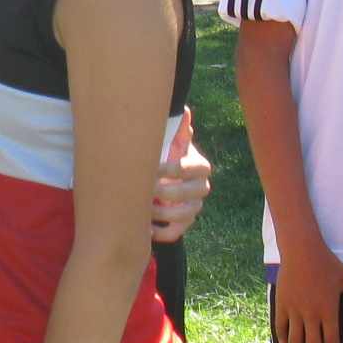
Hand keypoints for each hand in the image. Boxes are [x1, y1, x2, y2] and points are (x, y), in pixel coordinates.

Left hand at [150, 109, 210, 242]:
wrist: (160, 176)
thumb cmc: (163, 155)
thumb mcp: (169, 141)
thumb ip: (177, 129)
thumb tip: (183, 110)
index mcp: (198, 165)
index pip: (192, 168)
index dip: (172, 169)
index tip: (152, 168)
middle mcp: (200, 187)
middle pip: (191, 193)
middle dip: (167, 192)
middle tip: (145, 189)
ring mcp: (193, 207)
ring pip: (184, 215)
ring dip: (162, 212)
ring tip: (142, 207)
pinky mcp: (184, 223)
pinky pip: (176, 233)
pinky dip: (161, 232)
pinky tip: (145, 227)